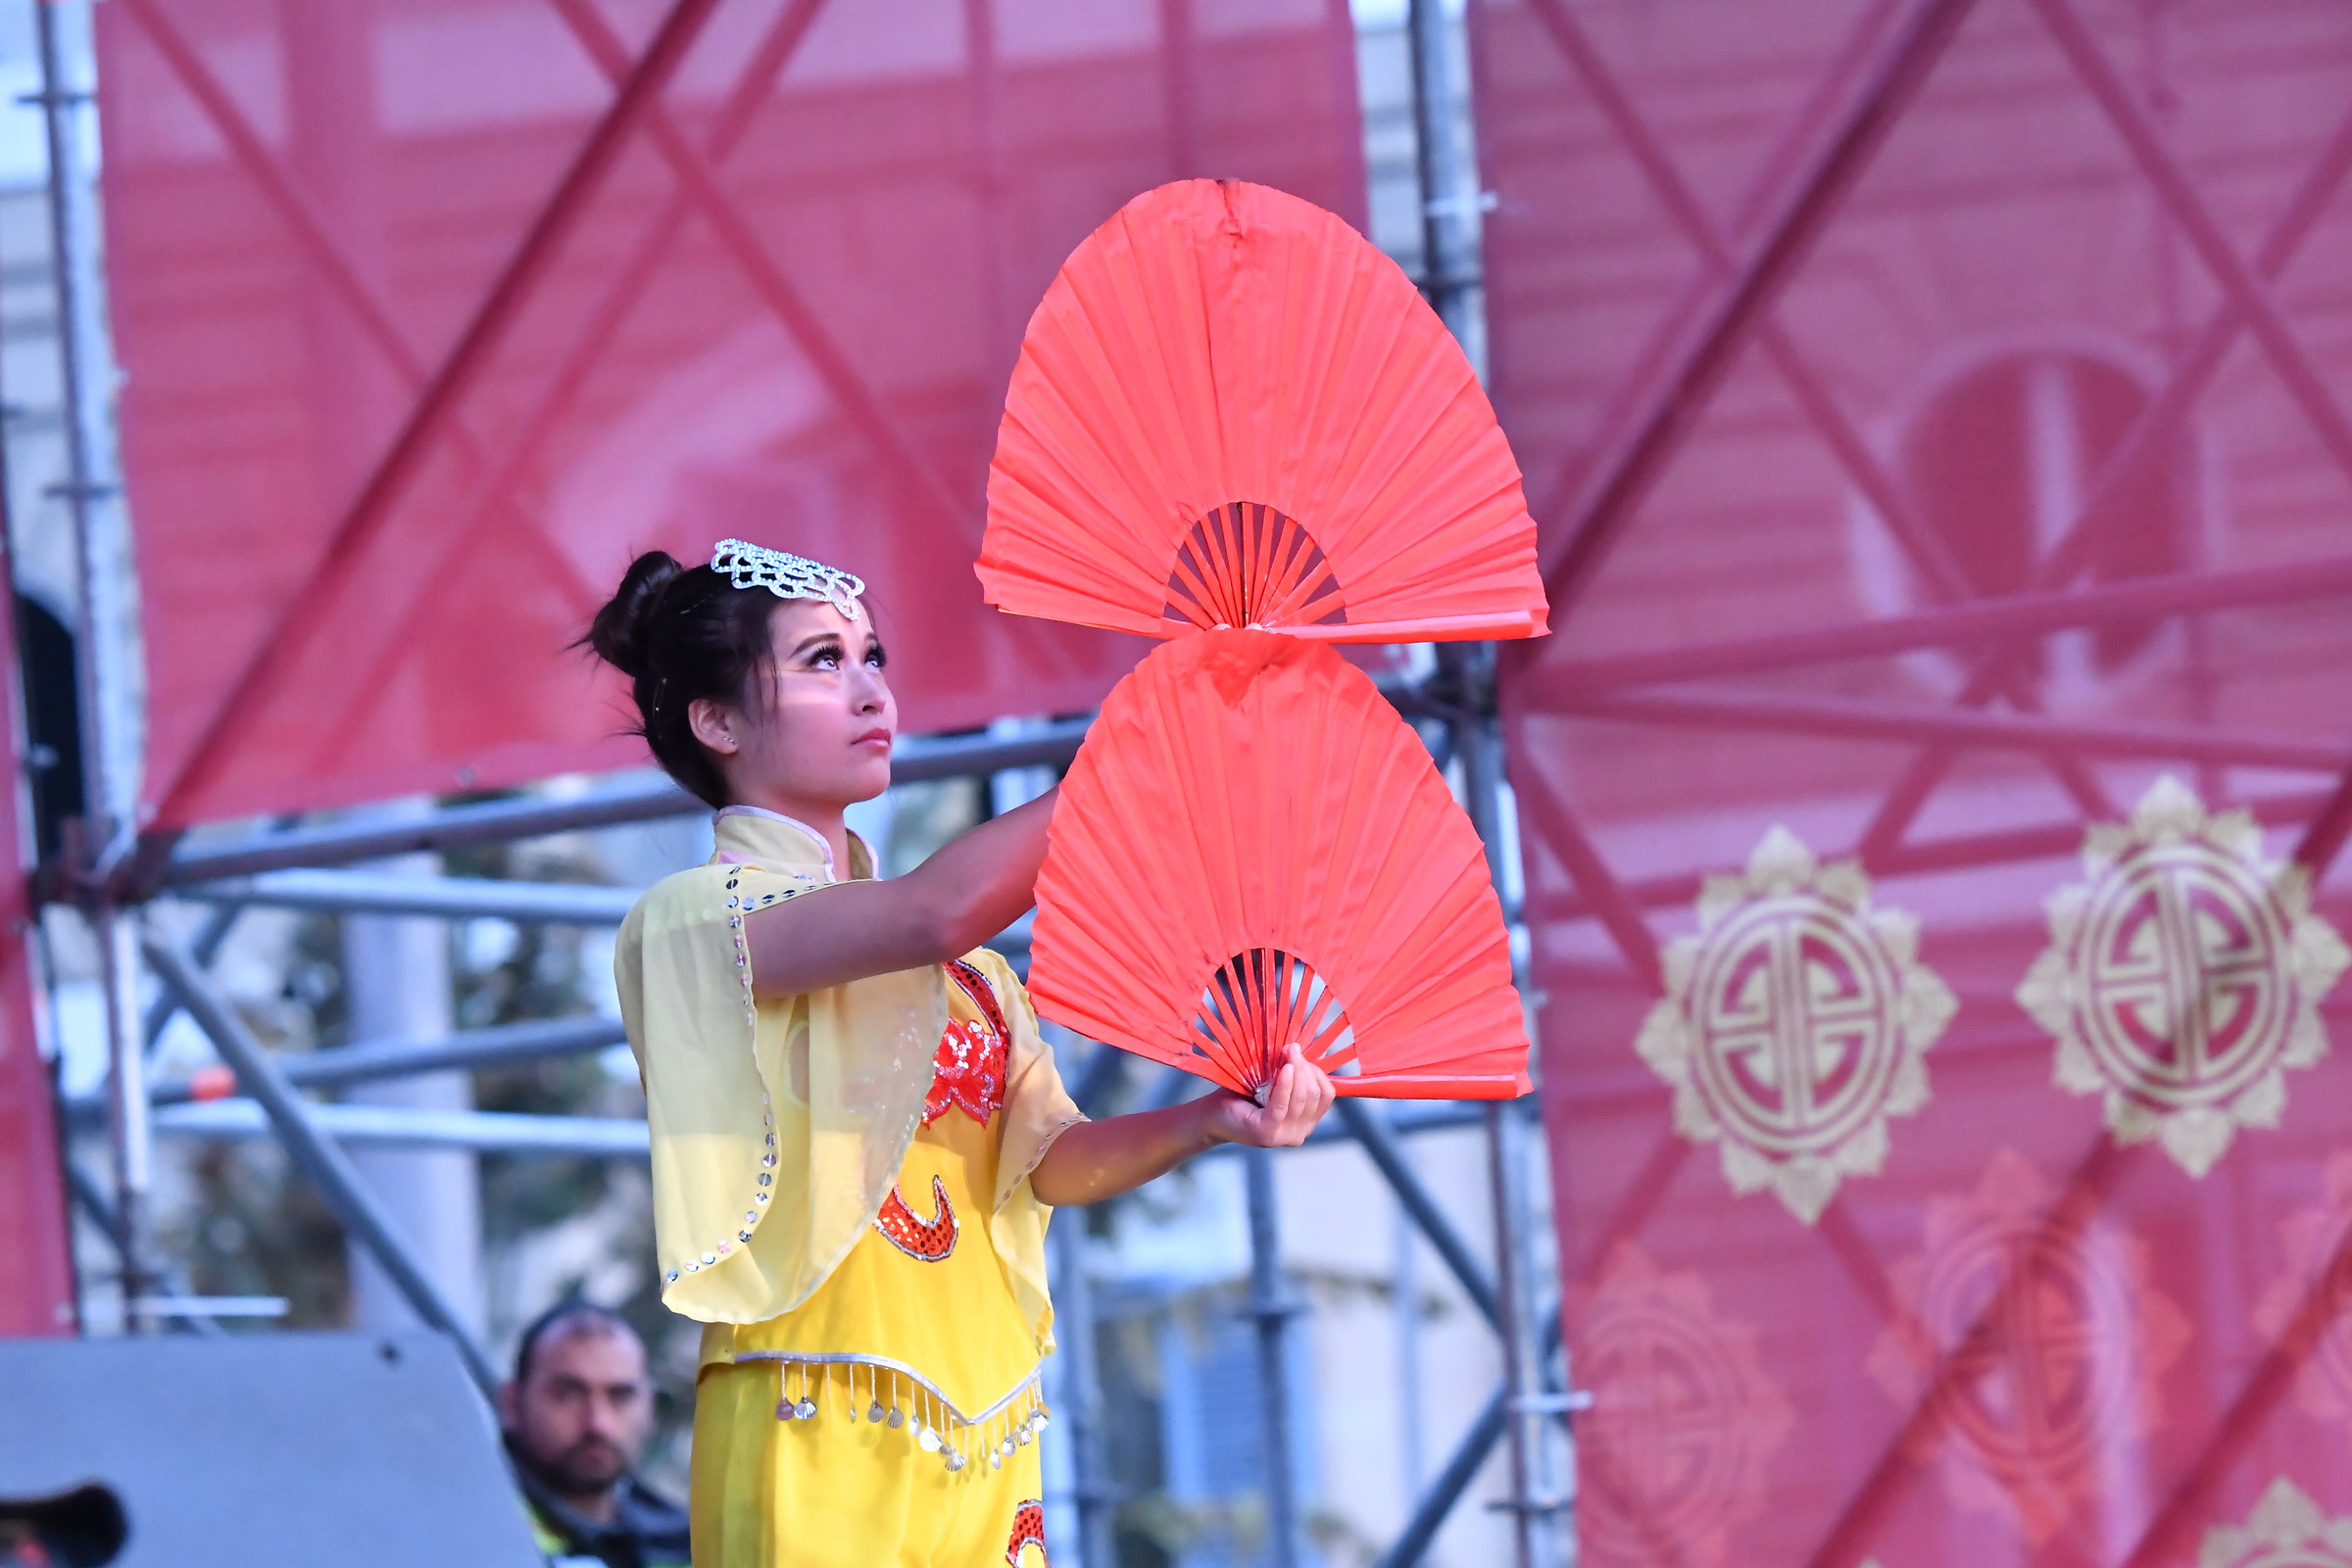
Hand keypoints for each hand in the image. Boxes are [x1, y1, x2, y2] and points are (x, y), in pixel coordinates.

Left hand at [1201, 1044, 1337, 1148]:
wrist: (1212, 1112)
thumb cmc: (1243, 1095)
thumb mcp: (1274, 1080)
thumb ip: (1297, 1071)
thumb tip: (1322, 1052)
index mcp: (1305, 1122)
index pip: (1326, 1095)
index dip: (1318, 1072)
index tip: (1302, 1053)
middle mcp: (1299, 1134)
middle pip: (1315, 1095)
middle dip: (1305, 1067)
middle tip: (1292, 1047)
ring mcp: (1284, 1136)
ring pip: (1302, 1098)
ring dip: (1296, 1071)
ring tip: (1286, 1052)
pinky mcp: (1268, 1133)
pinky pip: (1283, 1105)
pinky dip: (1285, 1085)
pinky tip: (1284, 1069)